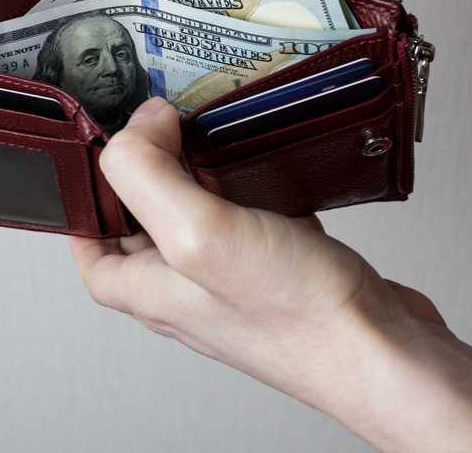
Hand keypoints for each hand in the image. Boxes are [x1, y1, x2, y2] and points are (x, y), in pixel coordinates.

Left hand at [74, 99, 471, 450]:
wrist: (385, 353)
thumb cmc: (300, 321)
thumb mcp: (200, 234)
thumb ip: (149, 174)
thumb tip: (137, 125)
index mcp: (144, 287)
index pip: (86, 234)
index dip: (87, 185)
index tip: (102, 135)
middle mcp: (181, 285)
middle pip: (138, 214)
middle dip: (145, 163)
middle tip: (159, 117)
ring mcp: (229, 277)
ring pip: (194, 208)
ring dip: (197, 166)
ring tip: (204, 126)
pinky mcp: (275, 266)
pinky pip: (245, 213)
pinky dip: (246, 182)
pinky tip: (261, 160)